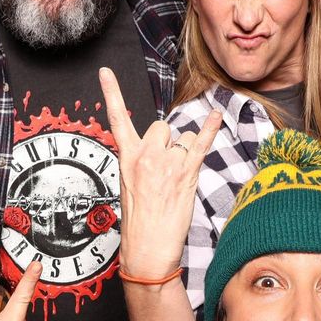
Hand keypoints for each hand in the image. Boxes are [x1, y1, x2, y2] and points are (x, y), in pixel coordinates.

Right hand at [99, 67, 220, 277]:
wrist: (147, 248)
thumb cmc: (139, 221)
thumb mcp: (129, 185)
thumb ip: (141, 162)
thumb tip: (160, 149)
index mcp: (127, 158)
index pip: (117, 119)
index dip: (111, 93)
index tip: (105, 71)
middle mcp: (145, 155)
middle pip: (162, 127)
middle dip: (168, 142)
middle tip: (165, 170)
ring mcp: (167, 163)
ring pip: (183, 138)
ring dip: (186, 152)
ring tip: (178, 179)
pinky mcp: (186, 174)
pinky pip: (200, 144)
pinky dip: (210, 128)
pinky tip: (216, 115)